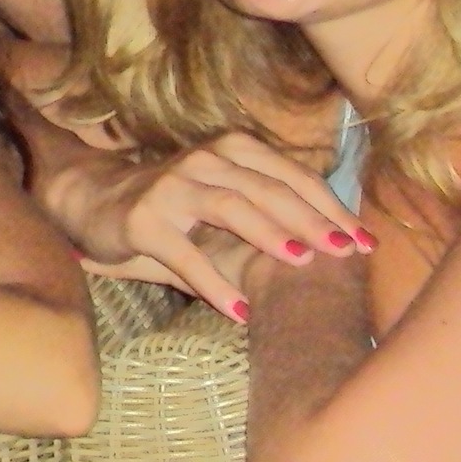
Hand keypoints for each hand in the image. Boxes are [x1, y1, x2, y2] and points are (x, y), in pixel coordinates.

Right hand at [48, 132, 369, 320]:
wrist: (94, 201)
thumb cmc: (175, 208)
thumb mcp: (224, 202)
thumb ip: (269, 215)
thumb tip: (335, 248)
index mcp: (233, 151)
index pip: (293, 177)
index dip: (332, 207)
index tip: (366, 242)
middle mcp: (205, 161)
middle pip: (269, 189)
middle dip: (313, 221)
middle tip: (347, 253)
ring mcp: (172, 187)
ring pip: (231, 206)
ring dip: (269, 235)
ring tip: (301, 263)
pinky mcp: (144, 220)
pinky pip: (184, 254)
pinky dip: (214, 282)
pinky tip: (239, 309)